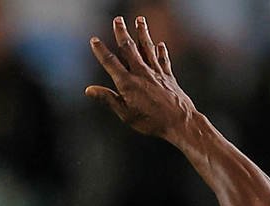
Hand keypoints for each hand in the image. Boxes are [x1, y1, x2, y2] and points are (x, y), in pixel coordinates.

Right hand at [86, 15, 195, 139]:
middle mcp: (141, 73)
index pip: (110, 62)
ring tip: (140, 20)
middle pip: (129, 48)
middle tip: (118, 19)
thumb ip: (108, 99)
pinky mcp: (168, 77)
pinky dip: (161, 52)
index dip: (101, 50)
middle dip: (122, 33)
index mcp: (127, 83)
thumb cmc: (151, 122)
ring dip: (143, 33)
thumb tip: (89, 90)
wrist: (180, 122)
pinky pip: (163, 60)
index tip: (94, 40)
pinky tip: (160, 44)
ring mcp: (156, 73)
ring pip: (147, 48)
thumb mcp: (125, 113)